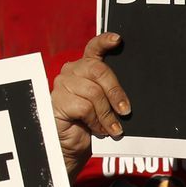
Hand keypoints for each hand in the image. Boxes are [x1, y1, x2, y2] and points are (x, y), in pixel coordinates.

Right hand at [52, 33, 131, 177]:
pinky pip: (84, 107)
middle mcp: (72, 71)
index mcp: (86, 67)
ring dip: (107, 114)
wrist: (74, 147)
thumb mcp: (106, 105)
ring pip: (93, 92)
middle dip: (116, 92)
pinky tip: (98, 129)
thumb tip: (128, 98)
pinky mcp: (56, 101)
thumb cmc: (92, 124)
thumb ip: (113, 93)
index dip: (104, 41)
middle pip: (99, 70)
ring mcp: (62, 85)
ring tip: (113, 128)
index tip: (117, 40)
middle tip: (125, 111)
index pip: (93, 48)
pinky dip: (96, 121)